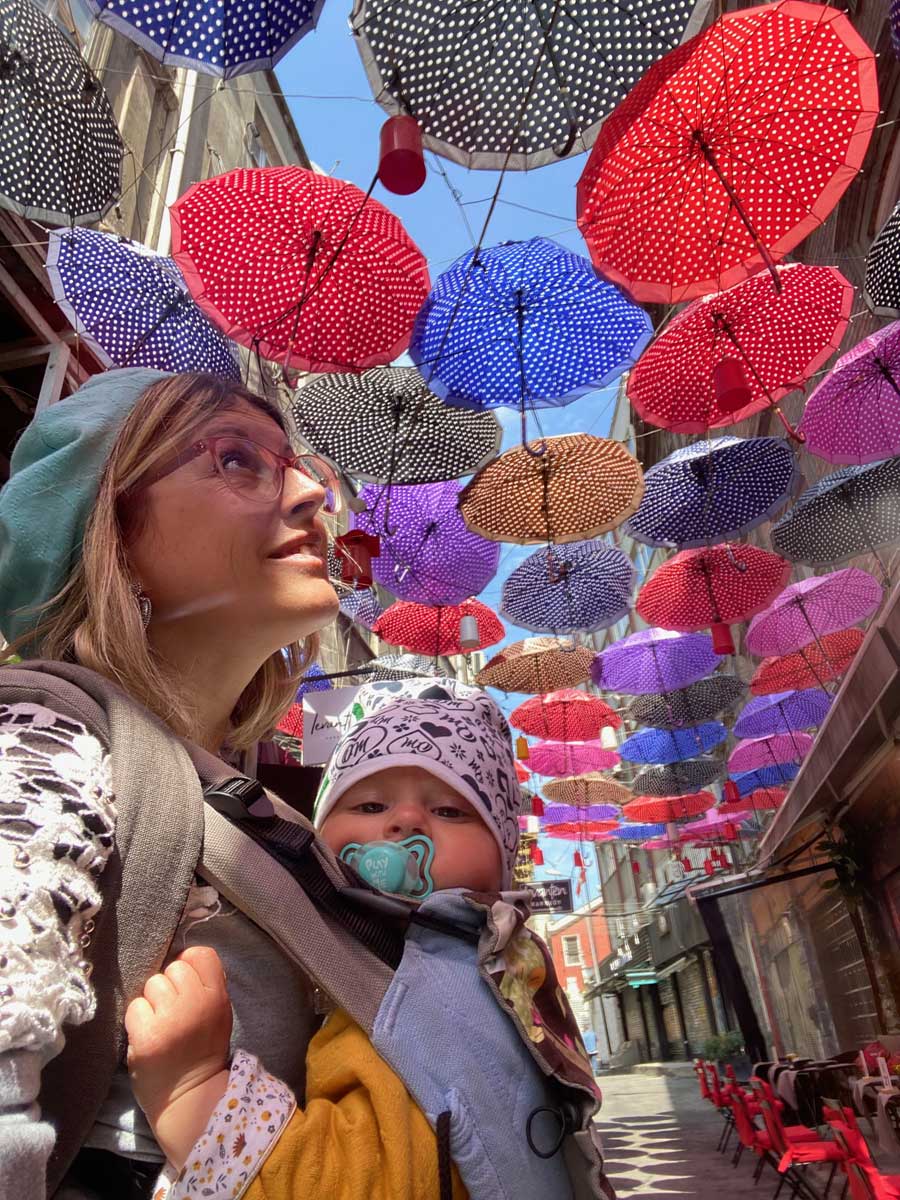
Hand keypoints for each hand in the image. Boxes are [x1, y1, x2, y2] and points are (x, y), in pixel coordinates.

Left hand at [126, 946, 231, 1162]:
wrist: (189, 1098)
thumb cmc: (202, 1053)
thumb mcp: (219, 1015)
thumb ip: (208, 987)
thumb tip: (186, 959)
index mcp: (217, 997)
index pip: (200, 954)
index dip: (189, 964)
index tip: (185, 984)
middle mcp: (196, 1003)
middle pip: (173, 967)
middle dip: (169, 986)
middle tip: (172, 1011)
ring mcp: (170, 1019)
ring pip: (151, 984)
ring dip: (152, 1002)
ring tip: (160, 1024)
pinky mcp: (146, 1036)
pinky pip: (135, 1007)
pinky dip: (137, 1020)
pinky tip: (147, 1036)